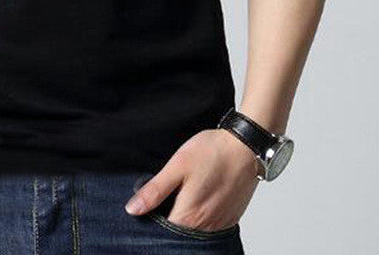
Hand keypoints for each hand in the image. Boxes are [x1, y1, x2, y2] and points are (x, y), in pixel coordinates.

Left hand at [125, 128, 258, 230]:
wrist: (245, 146)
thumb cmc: (212, 152)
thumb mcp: (177, 165)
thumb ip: (155, 190)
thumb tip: (133, 209)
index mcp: (189, 216)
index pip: (163, 231)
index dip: (153, 219)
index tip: (152, 204)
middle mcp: (206, 226)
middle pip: (180, 232)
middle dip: (170, 218)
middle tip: (170, 194)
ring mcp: (220, 223)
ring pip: (195, 230)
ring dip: (187, 217)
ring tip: (184, 194)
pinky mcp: (230, 218)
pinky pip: (211, 225)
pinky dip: (202, 216)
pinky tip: (200, 197)